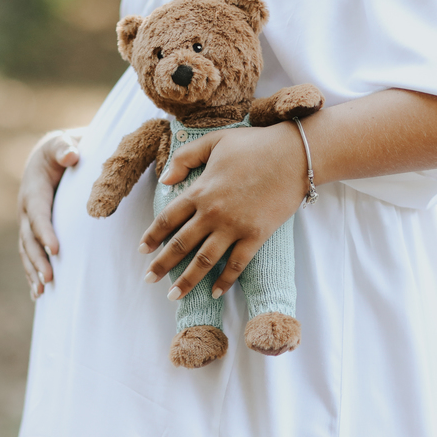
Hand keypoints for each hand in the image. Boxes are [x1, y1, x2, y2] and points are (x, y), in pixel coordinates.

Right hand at [18, 129, 80, 299]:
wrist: (50, 157)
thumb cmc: (61, 150)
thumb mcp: (61, 144)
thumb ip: (65, 148)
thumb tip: (71, 156)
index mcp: (33, 190)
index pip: (39, 214)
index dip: (46, 232)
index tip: (56, 249)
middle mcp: (26, 210)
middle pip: (29, 238)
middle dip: (38, 259)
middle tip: (50, 278)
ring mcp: (27, 223)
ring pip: (27, 250)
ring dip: (33, 271)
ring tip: (41, 291)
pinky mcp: (33, 232)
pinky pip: (30, 254)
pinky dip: (32, 273)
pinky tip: (38, 293)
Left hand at [139, 122, 306, 299]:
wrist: (294, 155)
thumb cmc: (255, 144)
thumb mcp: (215, 141)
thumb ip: (185, 157)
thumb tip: (165, 179)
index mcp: (200, 191)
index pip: (168, 219)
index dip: (153, 236)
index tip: (142, 250)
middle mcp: (213, 213)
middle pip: (180, 244)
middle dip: (162, 264)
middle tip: (149, 279)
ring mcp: (234, 227)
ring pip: (204, 260)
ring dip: (186, 280)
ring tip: (173, 295)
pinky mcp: (256, 236)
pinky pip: (236, 264)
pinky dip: (224, 280)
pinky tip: (214, 292)